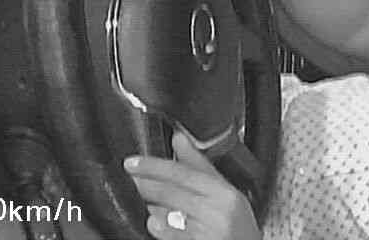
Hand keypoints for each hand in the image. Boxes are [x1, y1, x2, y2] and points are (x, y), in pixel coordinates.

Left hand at [124, 132, 261, 239]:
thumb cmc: (238, 227)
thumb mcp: (225, 193)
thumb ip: (200, 166)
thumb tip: (178, 138)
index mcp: (225, 193)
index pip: (183, 173)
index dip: (154, 166)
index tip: (133, 162)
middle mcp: (218, 212)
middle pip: (172, 191)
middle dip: (146, 183)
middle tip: (129, 177)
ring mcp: (209, 233)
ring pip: (169, 214)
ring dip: (150, 205)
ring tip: (141, 199)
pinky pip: (173, 236)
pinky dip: (160, 228)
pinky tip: (153, 223)